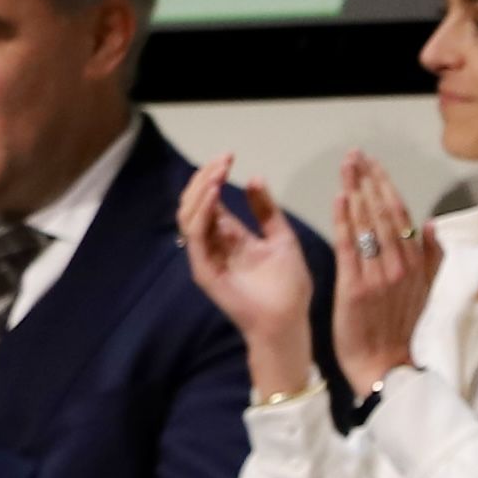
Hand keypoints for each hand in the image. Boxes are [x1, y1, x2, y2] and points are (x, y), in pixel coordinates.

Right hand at [175, 156, 323, 397]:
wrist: (288, 320)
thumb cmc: (288, 286)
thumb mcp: (282, 237)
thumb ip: (266, 210)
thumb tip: (254, 178)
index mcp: (230, 236)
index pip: (211, 201)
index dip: (215, 176)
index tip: (230, 156)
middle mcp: (213, 245)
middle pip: (195, 204)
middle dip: (205, 178)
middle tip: (223, 159)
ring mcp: (206, 258)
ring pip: (189, 217)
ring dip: (201, 191)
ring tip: (218, 172)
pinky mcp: (205, 271)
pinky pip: (196, 237)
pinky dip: (202, 213)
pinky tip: (215, 194)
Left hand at [328, 154, 435, 391]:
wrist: (385, 367)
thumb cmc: (400, 330)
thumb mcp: (424, 292)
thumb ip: (430, 258)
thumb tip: (432, 223)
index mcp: (415, 264)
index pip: (399, 215)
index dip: (386, 186)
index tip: (374, 163)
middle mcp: (399, 265)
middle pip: (383, 213)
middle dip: (369, 180)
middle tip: (355, 154)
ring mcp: (377, 276)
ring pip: (367, 225)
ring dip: (355, 192)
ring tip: (347, 166)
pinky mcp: (354, 289)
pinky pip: (349, 249)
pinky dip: (344, 222)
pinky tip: (339, 199)